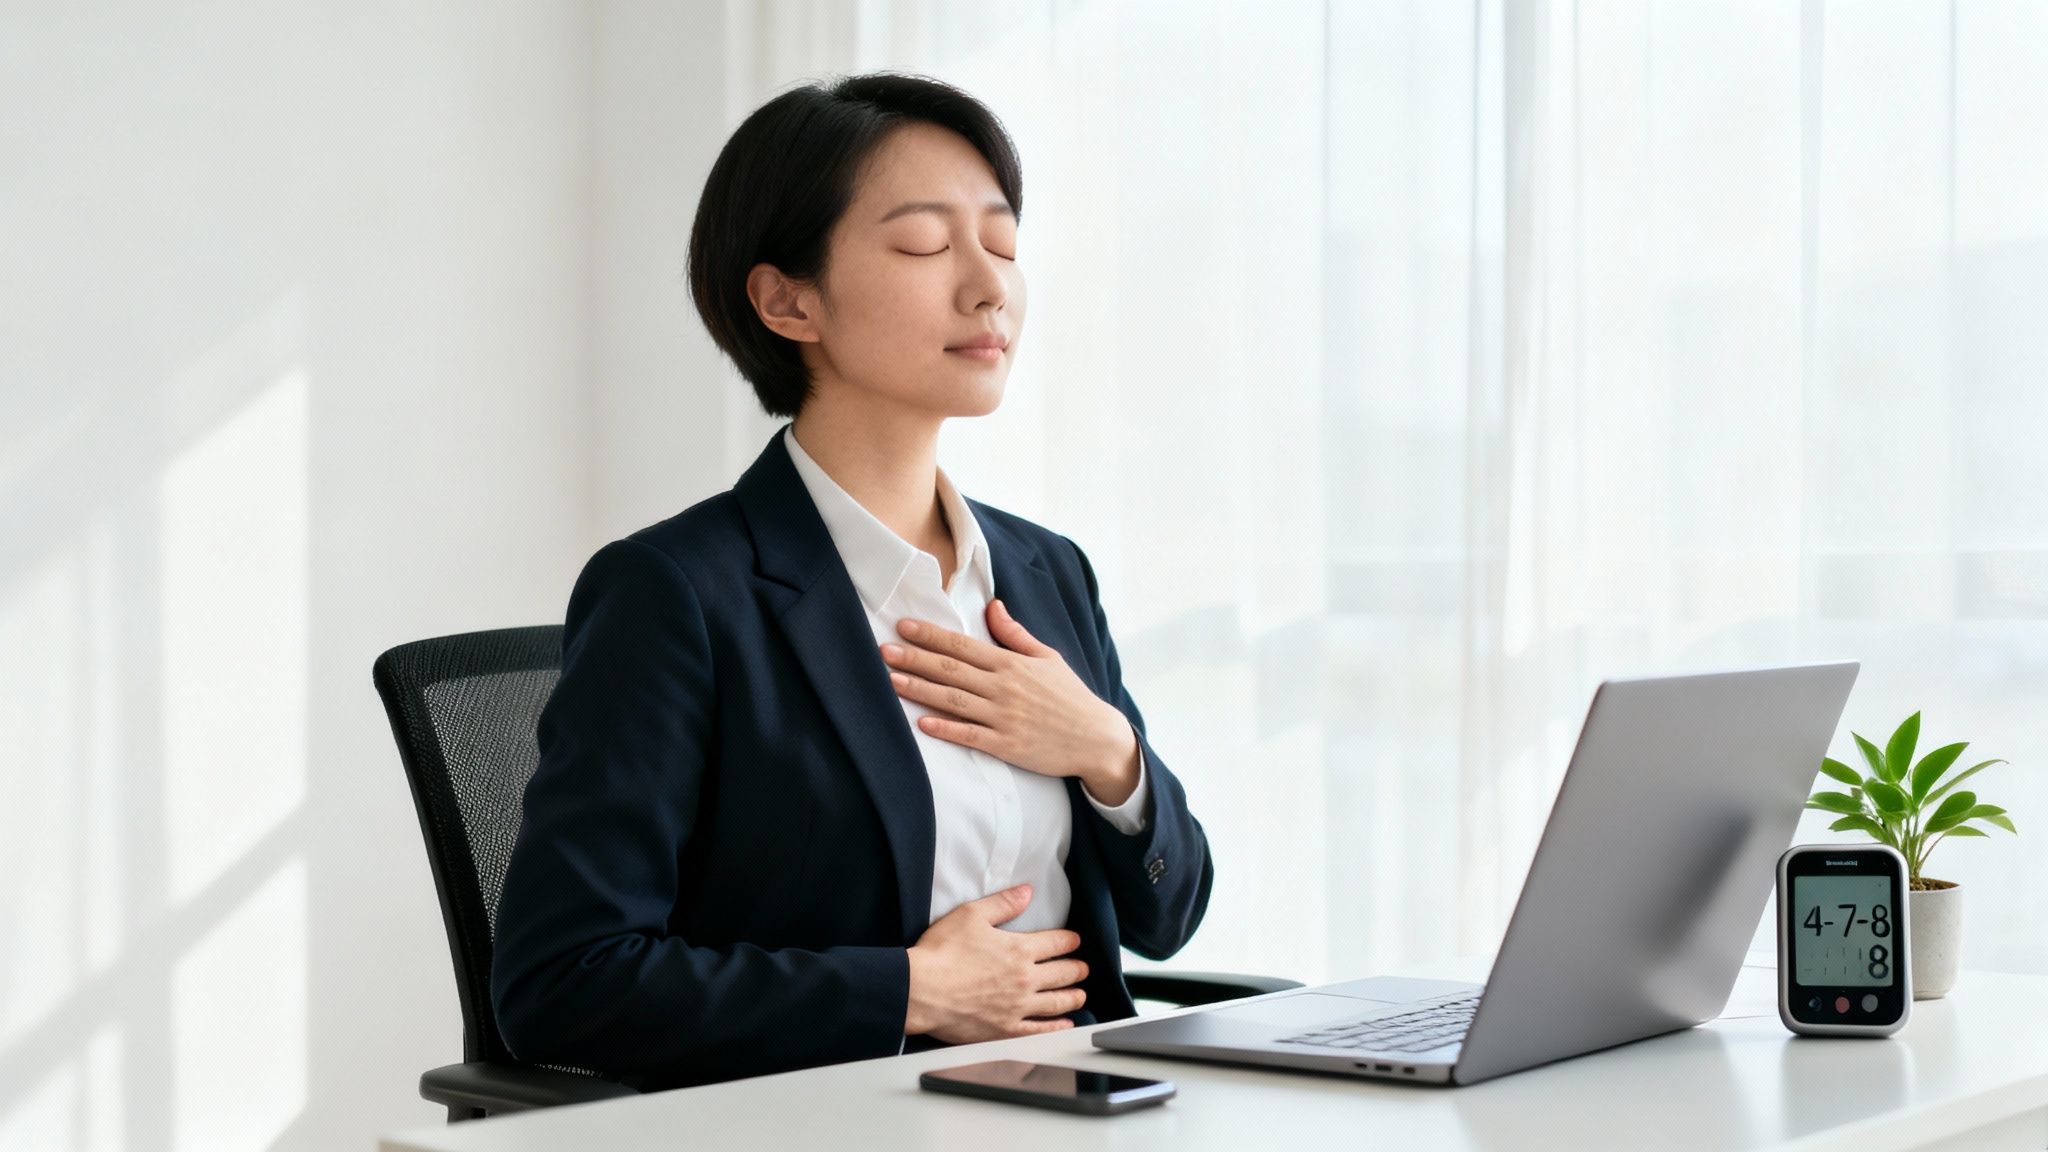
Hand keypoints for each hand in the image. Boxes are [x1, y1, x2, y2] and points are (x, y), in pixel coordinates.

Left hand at [881, 600, 1140, 803]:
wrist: (1096, 738)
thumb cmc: (1070, 696)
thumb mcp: (1048, 657)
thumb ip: (1015, 634)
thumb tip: (992, 606)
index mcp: (1012, 664)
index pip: (963, 645)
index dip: (931, 635)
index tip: (904, 626)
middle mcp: (1005, 688)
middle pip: (951, 670)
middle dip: (915, 658)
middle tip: (884, 650)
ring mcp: (1005, 718)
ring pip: (954, 700)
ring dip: (921, 690)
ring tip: (892, 681)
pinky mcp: (1007, 745)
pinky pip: (970, 735)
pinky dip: (946, 729)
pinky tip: (922, 723)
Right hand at [905, 883, 1089, 1042]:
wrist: (921, 990)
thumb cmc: (941, 952)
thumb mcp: (971, 915)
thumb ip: (1003, 903)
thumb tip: (1027, 892)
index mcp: (1019, 949)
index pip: (1056, 942)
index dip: (1070, 940)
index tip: (1075, 941)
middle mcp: (1025, 979)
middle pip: (1063, 973)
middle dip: (1077, 969)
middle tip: (1083, 968)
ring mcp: (1017, 1007)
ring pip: (1057, 1002)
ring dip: (1073, 997)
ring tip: (1081, 994)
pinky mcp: (1005, 1029)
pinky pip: (1039, 1030)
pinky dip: (1057, 1026)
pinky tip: (1065, 1024)